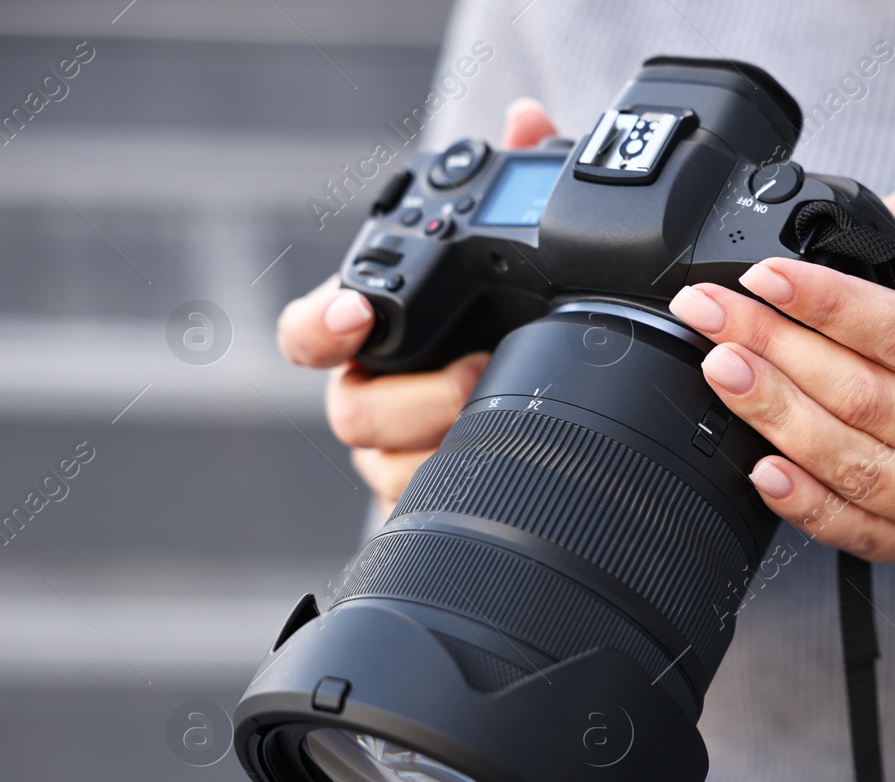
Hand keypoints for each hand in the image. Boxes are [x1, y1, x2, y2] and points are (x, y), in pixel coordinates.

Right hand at [278, 99, 559, 514]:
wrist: (543, 396)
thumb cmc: (507, 316)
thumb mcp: (519, 248)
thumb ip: (514, 179)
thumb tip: (526, 118)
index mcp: (372, 333)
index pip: (308, 334)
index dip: (321, 326)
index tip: (356, 314)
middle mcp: (371, 394)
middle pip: (352, 412)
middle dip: (416, 399)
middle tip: (478, 372)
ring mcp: (396, 453)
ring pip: (387, 470)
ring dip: (445, 448)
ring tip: (504, 422)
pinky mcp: (428, 497)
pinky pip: (425, 510)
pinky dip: (461, 492)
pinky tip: (504, 474)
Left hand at [666, 184, 894, 566]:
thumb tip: (878, 208)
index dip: (826, 304)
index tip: (764, 276)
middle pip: (864, 399)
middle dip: (775, 350)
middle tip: (711, 313)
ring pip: (852, 466)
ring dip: (774, 417)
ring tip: (721, 371)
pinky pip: (861, 533)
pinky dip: (805, 505)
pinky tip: (761, 468)